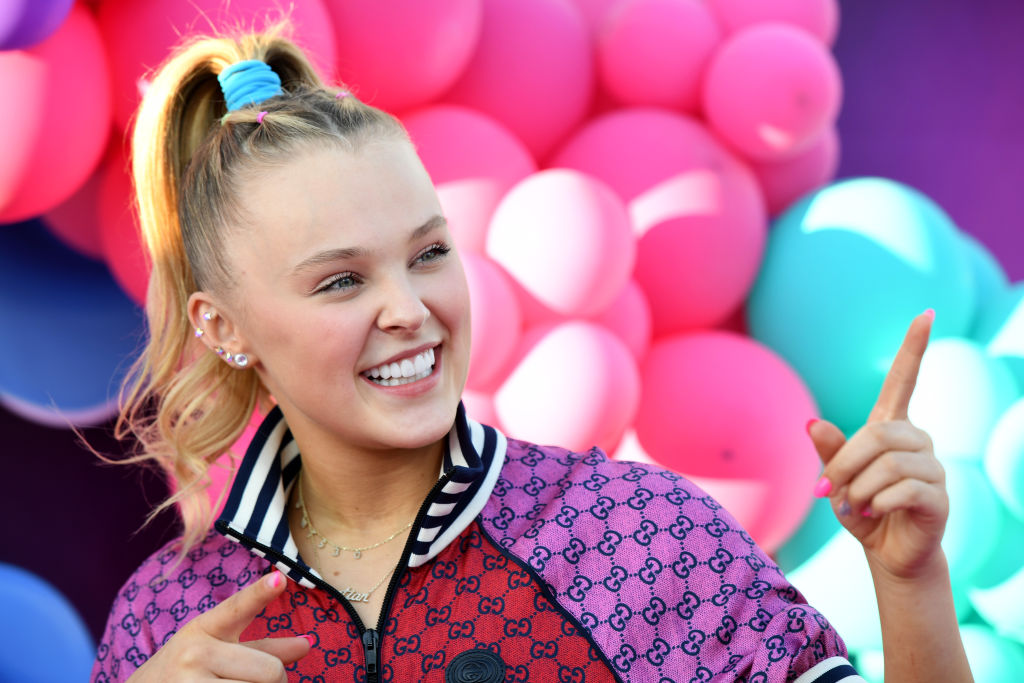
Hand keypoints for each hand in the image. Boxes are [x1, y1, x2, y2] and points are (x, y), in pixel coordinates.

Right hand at [127, 571, 310, 681]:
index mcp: (203, 629)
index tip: (279, 578)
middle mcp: (194, 654)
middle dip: (276, 682)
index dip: (259, 594)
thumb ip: (262, 649)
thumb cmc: (187, 673)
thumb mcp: (218, 650)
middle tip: (261, 682)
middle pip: (271, 671)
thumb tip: (308, 644)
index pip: (236, 608)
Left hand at [807, 311, 948, 579]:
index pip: (904, 380)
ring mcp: (933, 468)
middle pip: (877, 434)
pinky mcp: (940, 497)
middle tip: (828, 489)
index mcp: (891, 428)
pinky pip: (903, 489)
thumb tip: (811, 422)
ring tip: (854, 504)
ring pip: (888, 463)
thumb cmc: (860, 508)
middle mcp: (917, 440)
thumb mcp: (834, 479)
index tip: (926, 314)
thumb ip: (828, 452)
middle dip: (844, 463)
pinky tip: (872, 512)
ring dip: (858, 487)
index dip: (913, 348)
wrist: (887, 553)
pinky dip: (876, 501)